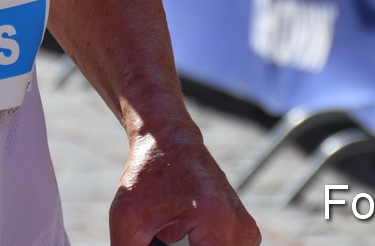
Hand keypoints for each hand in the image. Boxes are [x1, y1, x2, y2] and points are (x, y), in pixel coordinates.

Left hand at [110, 129, 259, 245]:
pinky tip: (180, 240)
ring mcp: (247, 232)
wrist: (168, 140)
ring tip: (167, 234)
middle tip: (160, 238)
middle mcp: (241, 228)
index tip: (159, 245)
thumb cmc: (146, 176)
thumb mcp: (127, 222)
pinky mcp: (246, 234)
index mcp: (217, 221)